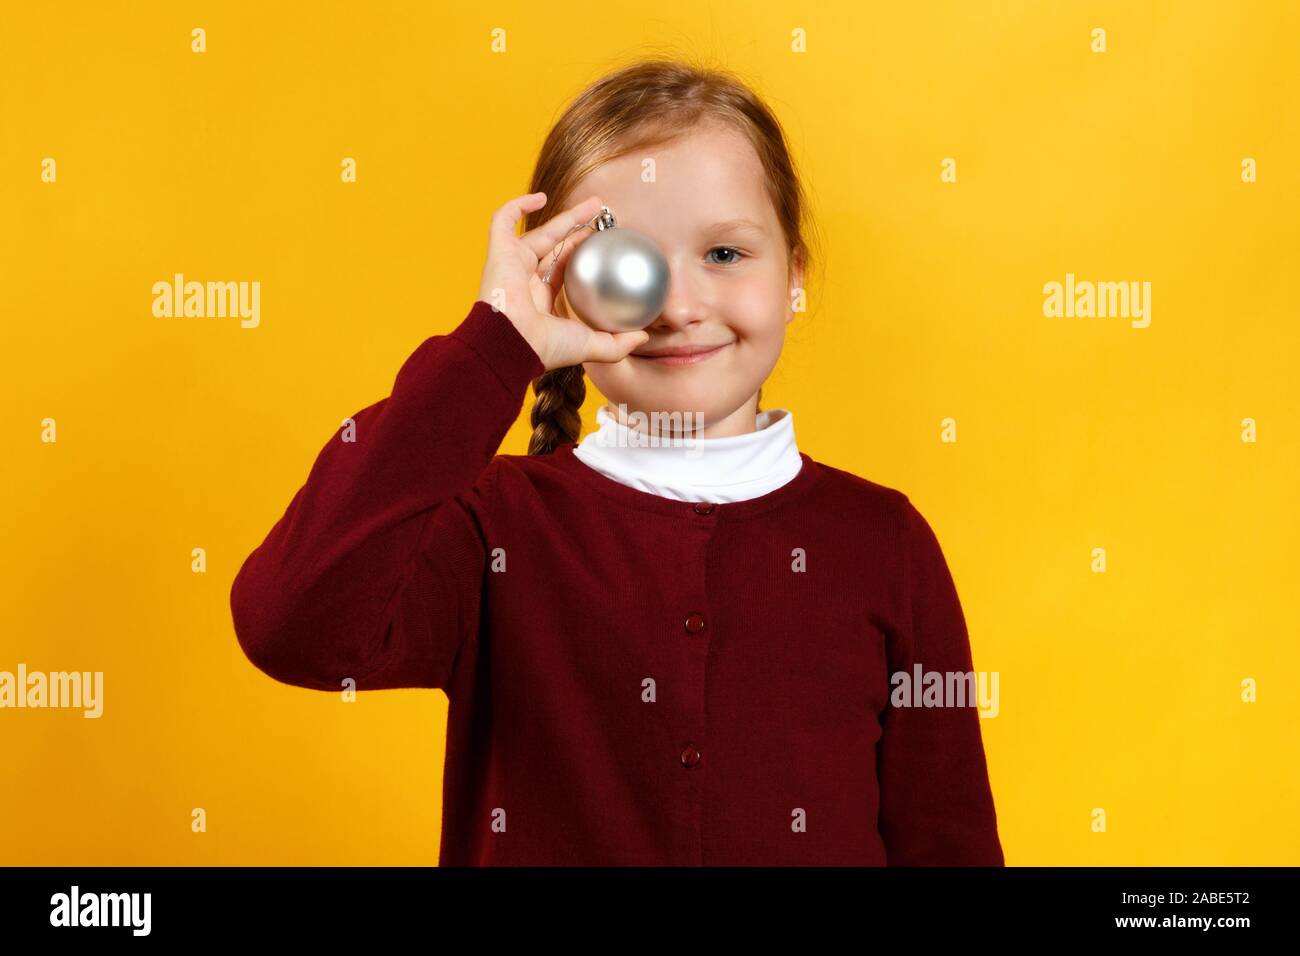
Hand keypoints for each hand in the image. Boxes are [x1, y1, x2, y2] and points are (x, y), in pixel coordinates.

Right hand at [477, 192, 650, 371]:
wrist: (513, 343)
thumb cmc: (546, 348)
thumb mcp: (593, 347)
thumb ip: (618, 343)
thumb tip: (644, 337)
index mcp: (541, 300)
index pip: (564, 270)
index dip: (584, 254)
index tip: (605, 244)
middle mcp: (526, 281)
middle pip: (556, 247)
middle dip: (579, 230)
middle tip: (603, 218)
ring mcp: (511, 265)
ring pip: (540, 232)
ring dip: (566, 216)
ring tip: (594, 205)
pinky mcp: (499, 253)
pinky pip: (503, 221)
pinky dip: (518, 205)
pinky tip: (540, 196)